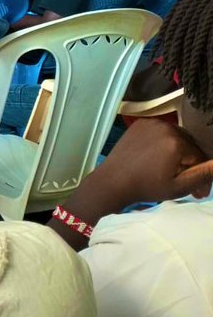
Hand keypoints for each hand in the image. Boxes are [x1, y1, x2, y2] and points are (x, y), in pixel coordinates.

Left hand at [87, 119, 212, 208]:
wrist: (112, 181)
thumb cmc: (146, 187)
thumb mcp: (179, 186)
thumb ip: (203, 174)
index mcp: (177, 142)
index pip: (200, 157)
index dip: (202, 176)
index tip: (199, 193)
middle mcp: (165, 127)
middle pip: (189, 146)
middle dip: (191, 165)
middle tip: (187, 184)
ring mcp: (151, 123)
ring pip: (176, 138)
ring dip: (179, 154)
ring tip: (172, 172)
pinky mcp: (139, 124)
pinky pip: (161, 133)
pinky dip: (164, 144)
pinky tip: (159, 160)